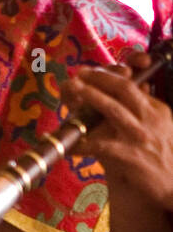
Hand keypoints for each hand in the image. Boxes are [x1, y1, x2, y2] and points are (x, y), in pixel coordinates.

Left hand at [62, 55, 172, 211]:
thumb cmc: (161, 158)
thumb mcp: (158, 129)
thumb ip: (142, 110)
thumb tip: (128, 89)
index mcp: (156, 110)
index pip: (130, 85)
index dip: (107, 76)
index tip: (88, 73)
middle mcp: (150, 119)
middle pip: (124, 89)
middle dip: (98, 78)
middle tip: (78, 75)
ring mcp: (140, 137)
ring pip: (114, 109)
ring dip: (90, 96)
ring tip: (72, 88)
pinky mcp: (131, 157)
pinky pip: (101, 146)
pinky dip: (83, 144)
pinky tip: (69, 145)